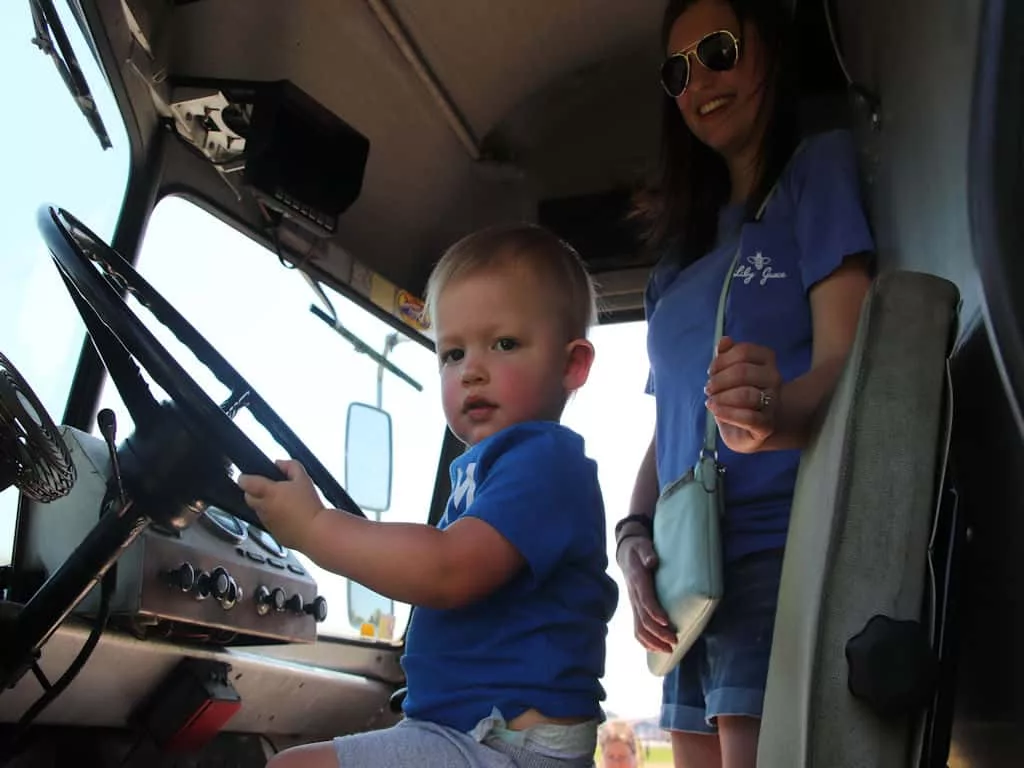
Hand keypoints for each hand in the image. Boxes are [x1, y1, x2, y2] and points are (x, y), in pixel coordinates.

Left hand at [237, 459, 325, 550]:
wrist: (315, 532)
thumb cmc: (309, 507)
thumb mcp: (303, 479)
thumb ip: (290, 466)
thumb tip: (280, 464)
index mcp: (268, 492)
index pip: (245, 482)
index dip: (245, 477)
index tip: (249, 476)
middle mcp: (263, 507)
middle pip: (248, 496)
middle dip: (254, 491)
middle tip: (269, 488)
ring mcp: (266, 521)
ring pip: (258, 510)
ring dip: (265, 505)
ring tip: (283, 502)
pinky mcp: (273, 533)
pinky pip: (268, 522)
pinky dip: (274, 518)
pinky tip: (288, 515)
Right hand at [617, 535, 675, 652]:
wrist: (626, 553)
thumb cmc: (638, 549)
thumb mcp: (642, 545)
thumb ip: (647, 552)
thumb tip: (652, 561)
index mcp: (637, 580)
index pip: (645, 600)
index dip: (654, 612)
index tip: (666, 622)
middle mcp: (634, 595)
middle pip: (643, 619)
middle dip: (658, 633)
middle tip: (674, 642)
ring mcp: (633, 604)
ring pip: (639, 628)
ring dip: (653, 642)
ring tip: (668, 650)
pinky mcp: (635, 608)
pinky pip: (637, 629)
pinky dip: (645, 642)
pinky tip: (656, 649)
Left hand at [705, 336, 782, 452]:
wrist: (747, 430)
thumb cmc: (736, 395)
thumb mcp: (727, 373)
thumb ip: (726, 355)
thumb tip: (725, 340)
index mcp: (766, 360)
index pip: (744, 351)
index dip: (722, 360)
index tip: (711, 371)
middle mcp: (774, 378)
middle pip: (743, 372)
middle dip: (719, 380)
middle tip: (708, 389)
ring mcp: (773, 402)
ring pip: (746, 394)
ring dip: (721, 397)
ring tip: (711, 401)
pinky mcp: (767, 425)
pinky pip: (748, 417)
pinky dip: (727, 413)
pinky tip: (715, 410)